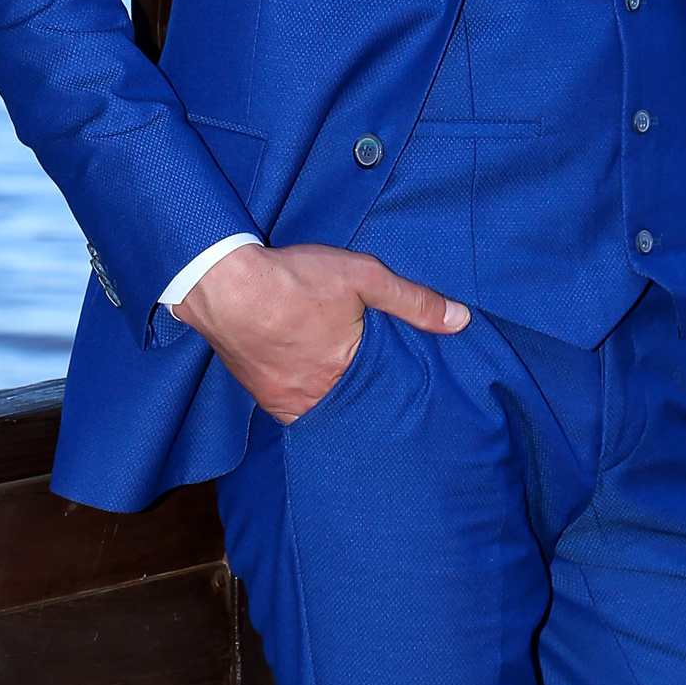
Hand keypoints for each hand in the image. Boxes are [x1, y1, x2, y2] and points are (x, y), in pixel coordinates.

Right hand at [174, 242, 469, 421]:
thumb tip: (462, 320)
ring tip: (347, 384)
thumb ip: (413, 301)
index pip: (384, 393)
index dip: (394, 388)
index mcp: (346, 375)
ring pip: (322, 407)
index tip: (407, 389)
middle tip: (377, 387)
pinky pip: (292, 406)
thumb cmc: (294, 278)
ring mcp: (285, 401)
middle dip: (364, 396)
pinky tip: (311, 377)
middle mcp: (315, 398)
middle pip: (352, 404)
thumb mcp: (363, 277)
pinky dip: (305, 394)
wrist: (223, 285)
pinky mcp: (261, 395)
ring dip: (333, 394)